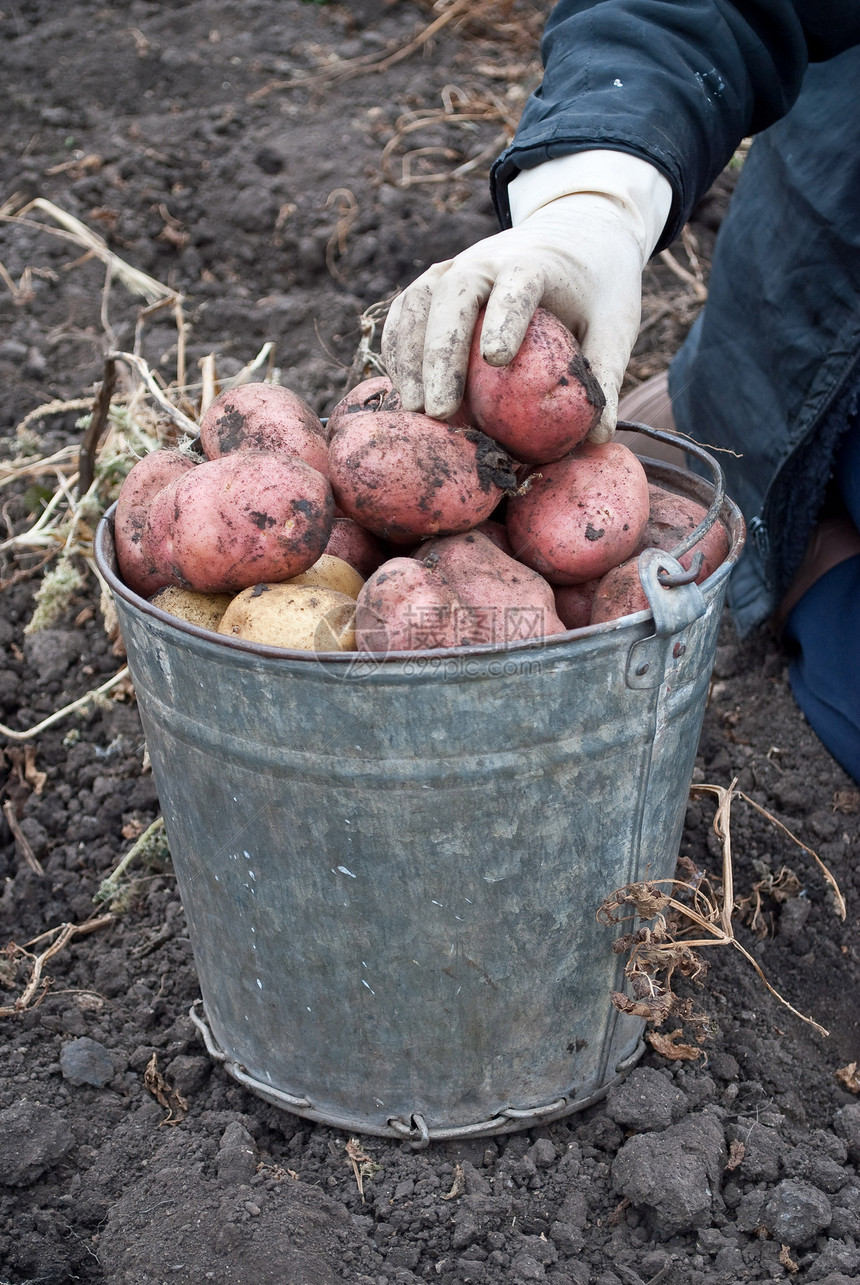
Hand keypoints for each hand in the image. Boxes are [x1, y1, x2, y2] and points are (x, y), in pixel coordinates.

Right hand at [381, 151, 671, 442]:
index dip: (506, 317)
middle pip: (453, 297)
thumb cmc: (596, 289)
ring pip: (418, 303)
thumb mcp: (615, 325)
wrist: (573, 234)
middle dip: (441, 355)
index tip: (498, 360)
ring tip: (414, 410)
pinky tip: (402, 393)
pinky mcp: (435, 284)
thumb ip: (604, 374)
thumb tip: (598, 438)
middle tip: (441, 412)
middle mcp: (487, 259)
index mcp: (536, 262)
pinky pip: (404, 314)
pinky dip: (398, 352)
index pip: (517, 283)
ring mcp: (454, 268)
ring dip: (409, 358)